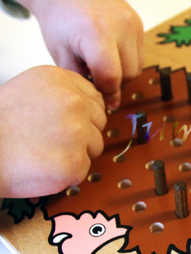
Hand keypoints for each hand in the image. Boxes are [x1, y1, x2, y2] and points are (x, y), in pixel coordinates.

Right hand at [0, 66, 105, 197]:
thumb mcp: (28, 90)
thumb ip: (61, 93)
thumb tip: (90, 105)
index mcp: (60, 80)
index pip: (94, 98)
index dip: (81, 115)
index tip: (63, 123)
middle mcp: (73, 102)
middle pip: (98, 122)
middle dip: (81, 134)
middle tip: (48, 140)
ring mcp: (77, 132)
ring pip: (94, 146)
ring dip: (74, 154)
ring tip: (42, 152)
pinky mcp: (75, 161)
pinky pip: (82, 169)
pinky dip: (66, 173)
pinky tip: (43, 166)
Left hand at [3, 0, 143, 108]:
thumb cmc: (57, 20)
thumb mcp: (60, 53)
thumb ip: (81, 79)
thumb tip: (104, 101)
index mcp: (96, 34)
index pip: (110, 77)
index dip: (106, 93)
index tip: (102, 101)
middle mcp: (121, 27)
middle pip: (128, 74)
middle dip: (115, 84)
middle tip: (98, 83)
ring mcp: (133, 24)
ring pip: (137, 66)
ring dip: (123, 74)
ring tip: (103, 68)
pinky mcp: (139, 23)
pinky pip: (139, 53)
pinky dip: (127, 60)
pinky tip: (110, 55)